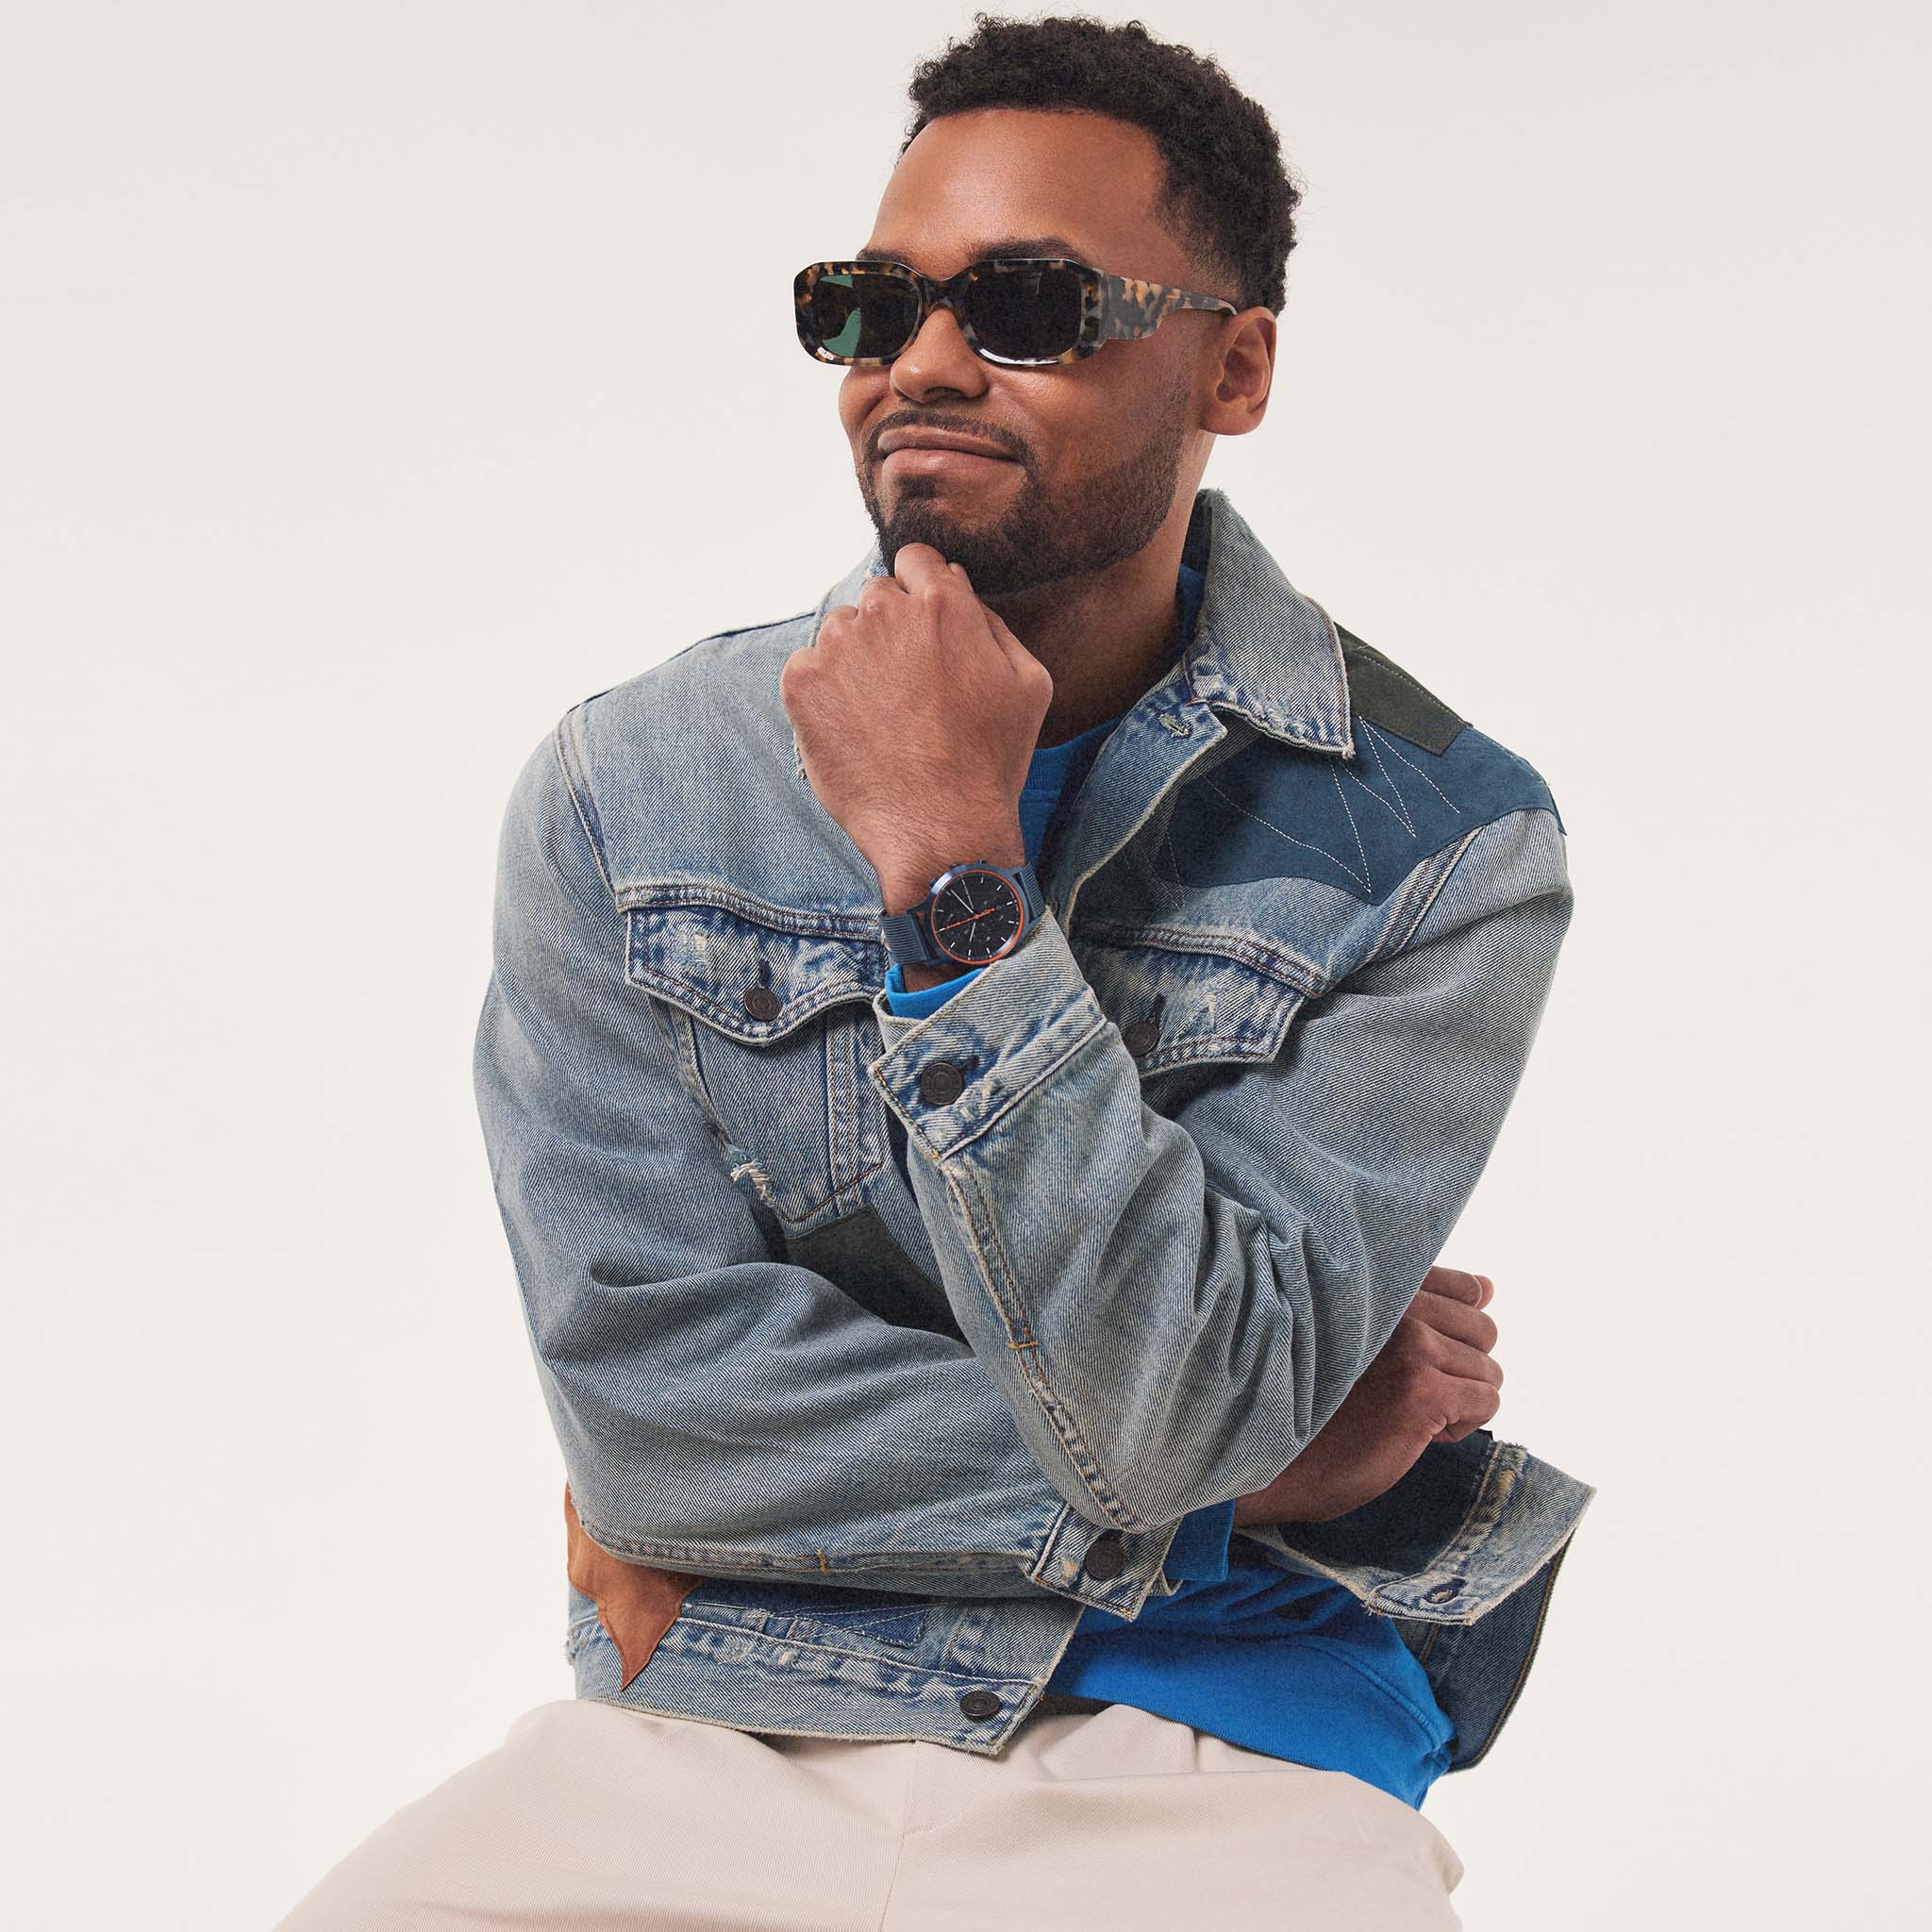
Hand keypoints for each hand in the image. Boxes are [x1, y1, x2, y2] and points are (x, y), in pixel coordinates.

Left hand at [780, 544, 1050, 907]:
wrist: (939, 831)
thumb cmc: (991, 763)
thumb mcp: (1029, 683)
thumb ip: (992, 622)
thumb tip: (956, 585)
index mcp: (943, 605)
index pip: (915, 559)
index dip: (920, 589)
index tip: (921, 624)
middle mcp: (884, 613)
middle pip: (877, 596)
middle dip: (890, 630)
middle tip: (907, 687)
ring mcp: (838, 646)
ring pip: (841, 632)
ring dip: (856, 660)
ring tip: (881, 716)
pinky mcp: (801, 683)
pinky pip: (809, 667)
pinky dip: (825, 693)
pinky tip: (854, 729)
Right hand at [1230, 1266, 1502, 1527]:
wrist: (1276, 1452)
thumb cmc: (1318, 1395)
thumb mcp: (1366, 1334)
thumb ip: (1422, 1306)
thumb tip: (1487, 1287)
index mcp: (1383, 1285)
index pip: (1468, 1289)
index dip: (1454, 1332)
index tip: (1414, 1359)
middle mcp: (1399, 1303)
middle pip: (1484, 1331)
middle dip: (1458, 1370)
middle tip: (1407, 1391)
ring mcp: (1412, 1344)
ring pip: (1488, 1371)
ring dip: (1456, 1400)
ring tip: (1404, 1411)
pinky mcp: (1422, 1389)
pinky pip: (1485, 1401)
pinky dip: (1460, 1425)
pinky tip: (1413, 1430)